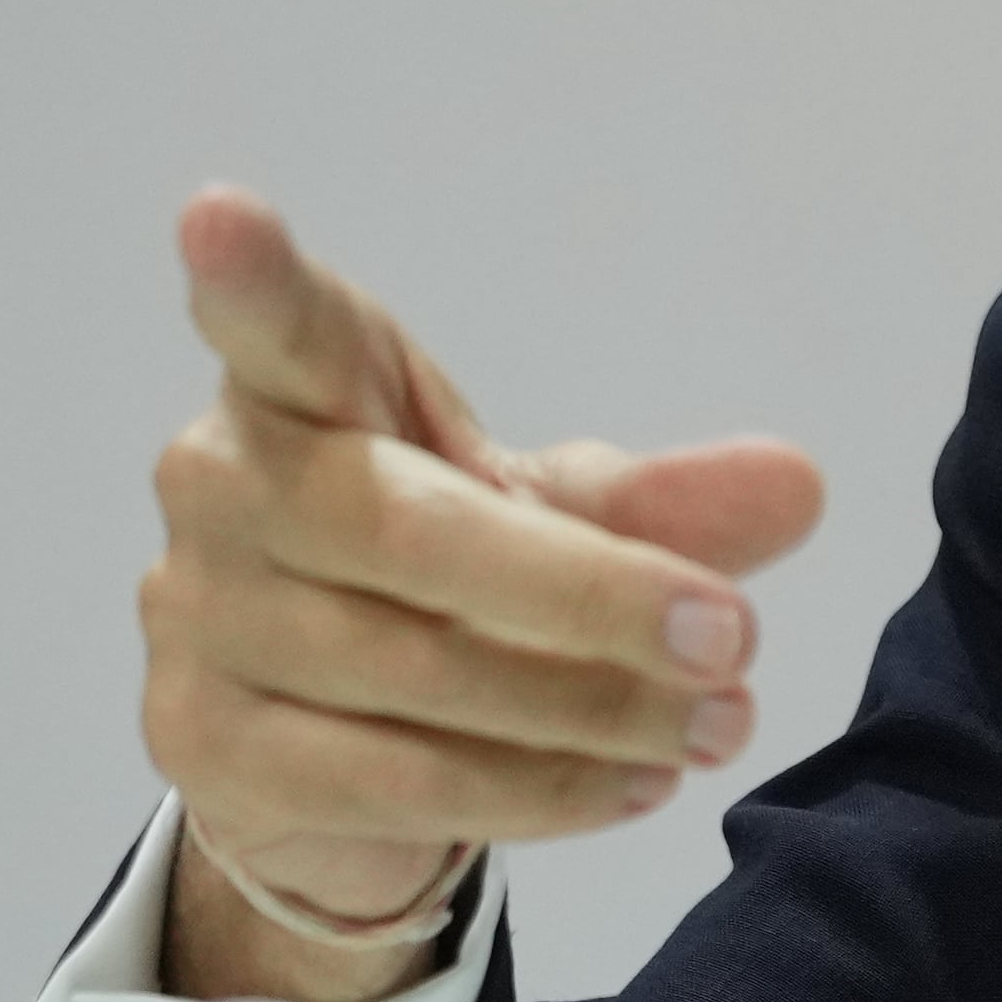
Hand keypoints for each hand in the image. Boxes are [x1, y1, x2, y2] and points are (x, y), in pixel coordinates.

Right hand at [141, 187, 823, 1001]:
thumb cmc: (443, 574)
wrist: (328, 748)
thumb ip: (660, 499)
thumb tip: (802, 484)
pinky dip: (538, 788)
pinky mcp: (207, 754)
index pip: (277, 329)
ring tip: (722, 720)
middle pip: (409, 531)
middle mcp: (222, 491)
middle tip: (736, 635)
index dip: (247, 279)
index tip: (223, 214)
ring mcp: (200, 624)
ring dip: (594, 709)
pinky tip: (639, 781)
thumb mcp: (556, 515)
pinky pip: (394, 782)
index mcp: (303, 389)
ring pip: (414, 675)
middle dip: (591, 593)